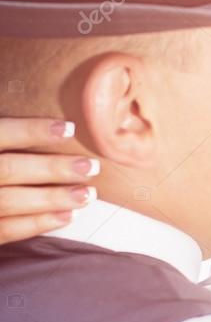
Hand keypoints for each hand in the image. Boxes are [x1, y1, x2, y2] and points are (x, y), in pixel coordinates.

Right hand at [0, 118, 98, 245]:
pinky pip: (5, 231)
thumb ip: (4, 133)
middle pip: (7, 170)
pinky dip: (37, 224)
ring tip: (87, 194)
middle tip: (90, 166)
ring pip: (9, 203)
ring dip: (52, 199)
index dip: (31, 131)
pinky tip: (66, 216)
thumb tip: (18, 90)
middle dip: (51, 169)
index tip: (69, 129)